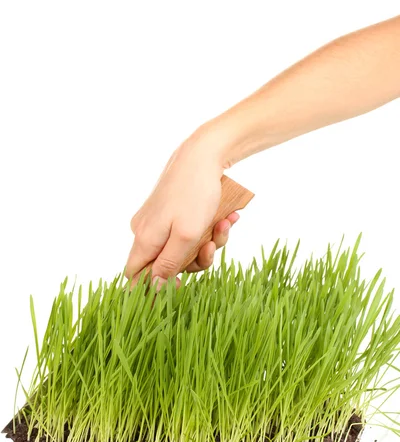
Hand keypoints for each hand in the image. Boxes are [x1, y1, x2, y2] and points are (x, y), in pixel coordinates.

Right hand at [125, 132, 235, 287]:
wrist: (203, 154)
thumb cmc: (194, 194)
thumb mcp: (186, 236)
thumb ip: (168, 264)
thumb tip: (153, 287)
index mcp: (144, 239)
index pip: (136, 276)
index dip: (153, 287)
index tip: (179, 286)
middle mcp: (146, 231)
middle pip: (166, 264)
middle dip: (194, 259)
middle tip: (211, 247)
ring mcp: (158, 220)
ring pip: (182, 248)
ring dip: (207, 242)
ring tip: (224, 225)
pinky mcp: (171, 211)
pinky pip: (188, 231)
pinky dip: (208, 228)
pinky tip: (225, 218)